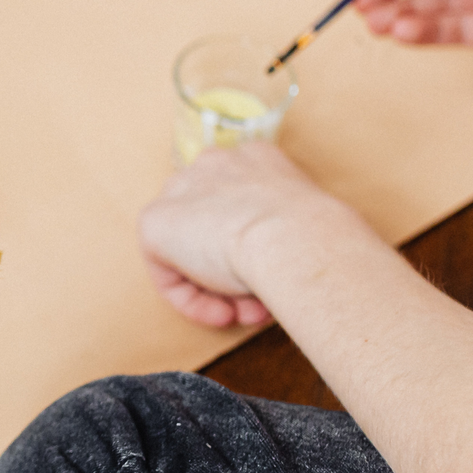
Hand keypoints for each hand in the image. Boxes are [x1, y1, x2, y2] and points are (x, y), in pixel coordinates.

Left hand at [141, 141, 359, 328]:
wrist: (293, 237)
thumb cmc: (318, 238)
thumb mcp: (311, 228)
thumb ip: (290, 236)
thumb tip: (290, 267)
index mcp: (257, 159)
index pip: (246, 209)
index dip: (263, 253)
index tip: (282, 278)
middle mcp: (215, 165)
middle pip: (218, 231)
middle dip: (239, 276)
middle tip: (263, 305)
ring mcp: (182, 191)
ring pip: (195, 254)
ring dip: (223, 293)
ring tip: (251, 314)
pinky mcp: (155, 223)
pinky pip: (169, 273)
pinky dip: (193, 301)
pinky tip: (223, 312)